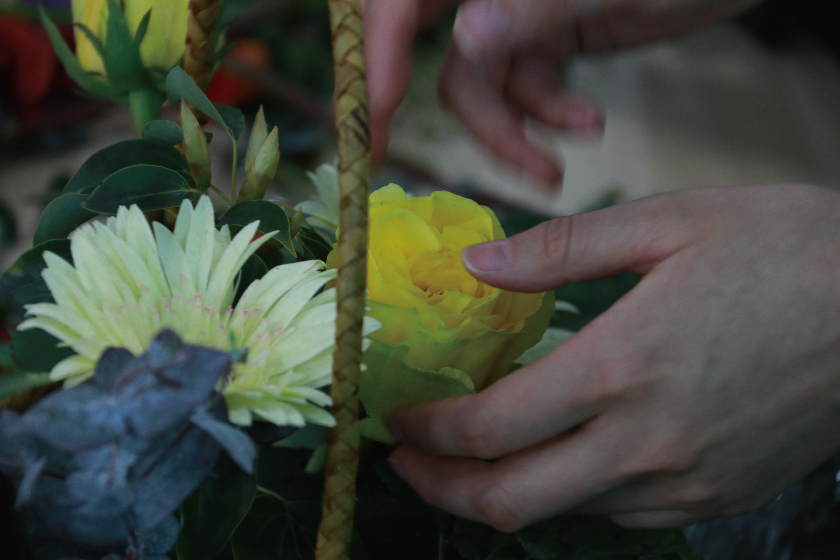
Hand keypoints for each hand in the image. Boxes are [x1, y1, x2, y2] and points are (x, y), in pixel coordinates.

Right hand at [363, 0, 759, 185]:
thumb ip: (535, 8)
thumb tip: (466, 37)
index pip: (401, 1)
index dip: (375, 58)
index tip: (370, 126)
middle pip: (426, 46)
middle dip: (440, 110)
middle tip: (398, 164)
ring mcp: (515, 12)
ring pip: (479, 84)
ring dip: (510, 133)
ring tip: (553, 171)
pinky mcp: (542, 39)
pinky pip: (521, 90)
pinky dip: (545, 119)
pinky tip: (588, 125)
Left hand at [386, 184, 839, 530]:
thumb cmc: (785, 250)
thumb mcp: (669, 222)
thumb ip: (560, 249)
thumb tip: (475, 262)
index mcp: (622, 366)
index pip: (489, 428)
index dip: (426, 432)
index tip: (396, 419)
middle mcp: (647, 440)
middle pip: (510, 499)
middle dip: (442, 487)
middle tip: (407, 461)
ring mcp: (685, 480)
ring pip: (562, 511)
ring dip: (505, 488)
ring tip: (477, 454)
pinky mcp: (717, 497)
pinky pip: (619, 513)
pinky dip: (571, 491)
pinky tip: (564, 452)